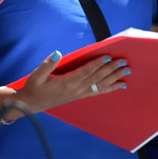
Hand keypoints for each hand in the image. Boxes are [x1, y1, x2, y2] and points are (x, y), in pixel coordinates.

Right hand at [15, 51, 129, 112]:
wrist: (31, 105)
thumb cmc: (33, 88)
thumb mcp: (36, 75)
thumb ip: (47, 64)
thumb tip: (57, 53)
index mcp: (67, 83)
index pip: (86, 71)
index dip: (97, 63)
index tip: (108, 56)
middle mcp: (76, 89)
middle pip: (97, 78)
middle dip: (111, 69)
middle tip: (124, 62)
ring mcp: (79, 94)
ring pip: (100, 85)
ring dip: (114, 78)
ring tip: (126, 72)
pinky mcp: (79, 96)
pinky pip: (98, 91)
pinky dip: (110, 88)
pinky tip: (119, 85)